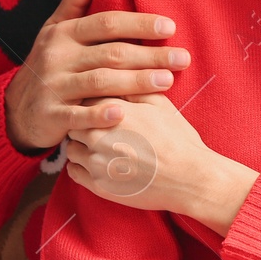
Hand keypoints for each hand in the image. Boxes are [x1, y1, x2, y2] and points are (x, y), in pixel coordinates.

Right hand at [4, 0, 189, 152]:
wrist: (16, 109)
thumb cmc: (47, 64)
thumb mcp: (55, 30)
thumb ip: (75, 0)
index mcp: (64, 33)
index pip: (106, 23)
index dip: (139, 23)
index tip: (170, 27)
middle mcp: (58, 57)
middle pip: (111, 53)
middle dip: (149, 55)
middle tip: (183, 58)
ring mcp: (53, 86)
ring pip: (100, 82)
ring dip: (135, 82)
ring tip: (167, 81)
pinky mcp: (51, 116)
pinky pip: (78, 116)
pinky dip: (99, 114)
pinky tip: (124, 114)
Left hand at [64, 93, 256, 227]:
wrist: (190, 179)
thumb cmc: (178, 139)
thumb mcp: (161, 104)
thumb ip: (134, 87)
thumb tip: (116, 75)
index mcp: (113, 111)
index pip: (85, 98)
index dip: (92, 101)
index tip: (100, 107)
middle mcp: (99, 136)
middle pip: (73, 122)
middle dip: (83, 123)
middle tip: (99, 127)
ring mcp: (96, 162)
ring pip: (71, 148)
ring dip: (80, 145)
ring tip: (99, 146)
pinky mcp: (98, 185)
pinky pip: (73, 172)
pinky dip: (80, 166)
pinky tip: (96, 162)